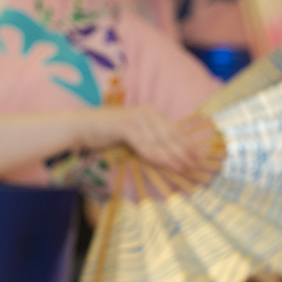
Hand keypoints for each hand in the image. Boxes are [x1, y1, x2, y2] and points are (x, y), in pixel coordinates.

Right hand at [82, 107, 224, 181]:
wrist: (83, 126)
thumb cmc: (109, 134)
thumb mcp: (135, 138)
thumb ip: (151, 144)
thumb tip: (169, 159)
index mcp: (153, 114)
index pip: (175, 132)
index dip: (188, 146)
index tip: (198, 159)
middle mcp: (148, 113)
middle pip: (170, 136)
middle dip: (184, 153)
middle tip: (194, 166)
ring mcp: (137, 118)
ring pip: (159, 141)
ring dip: (172, 156)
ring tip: (182, 168)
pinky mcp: (125, 125)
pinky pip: (143, 143)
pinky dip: (153, 154)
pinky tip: (162, 163)